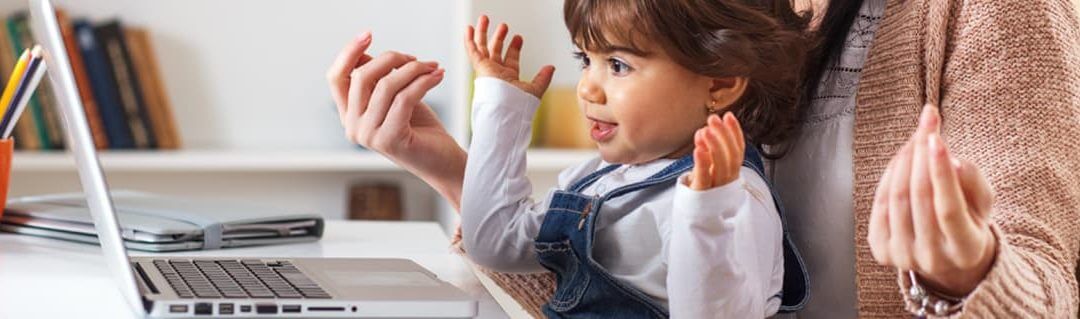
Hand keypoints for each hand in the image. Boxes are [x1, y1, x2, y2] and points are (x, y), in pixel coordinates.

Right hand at [326, 31, 466, 209]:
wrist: (443, 161)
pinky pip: (405, 97)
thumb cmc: (420, 129)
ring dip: (414, 69)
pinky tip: (438, 75)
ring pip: (386, 85)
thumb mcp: (395, 98)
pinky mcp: (390, 140)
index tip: (368, 34)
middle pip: (362, 76)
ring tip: (432, 67)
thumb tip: (365, 54)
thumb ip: (376, 79)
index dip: (349, 52)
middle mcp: (353, 128)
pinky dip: (424, 81)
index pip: (336, 78)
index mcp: (349, 116)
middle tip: (417, 59)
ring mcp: (369, 136)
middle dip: (392, 59)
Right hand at [465, 15, 554, 98]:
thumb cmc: (518, 105)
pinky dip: (470, 39)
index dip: (515, 47)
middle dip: (499, 37)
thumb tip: (551, 67)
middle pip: (496, 51)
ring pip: (483, 47)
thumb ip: (543, 77)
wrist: (506, 109)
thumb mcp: (535, 88)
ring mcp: (487, 70)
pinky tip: (469, 29)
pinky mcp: (480, 67)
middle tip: (504, 26)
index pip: (511, 59)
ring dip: (483, 33)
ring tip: (485, 20)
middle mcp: (496, 73)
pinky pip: (473, 51)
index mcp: (509, 78)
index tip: (518, 37)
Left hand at [689, 113, 744, 189]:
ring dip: (715, 145)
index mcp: (731, 172)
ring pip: (722, 165)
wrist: (694, 216)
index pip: (738, 149)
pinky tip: (699, 149)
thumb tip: (705, 129)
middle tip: (714, 119)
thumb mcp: (707, 167)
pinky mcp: (702, 194)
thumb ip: (708, 150)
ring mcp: (716, 188)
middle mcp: (727, 180)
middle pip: (731, 156)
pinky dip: (703, 162)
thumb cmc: (701, 188)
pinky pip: (705, 177)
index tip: (728, 115)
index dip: (735, 132)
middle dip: (724, 135)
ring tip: (706, 130)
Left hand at [868, 104, 997, 296]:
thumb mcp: (983, 202)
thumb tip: (952, 162)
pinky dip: (890, 175)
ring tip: (918, 137)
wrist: (945, 256)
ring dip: (905, 159)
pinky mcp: (881, 249)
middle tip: (927, 124)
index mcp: (965, 251)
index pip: (949, 209)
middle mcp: (932, 259)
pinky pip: (881, 203)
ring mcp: (903, 256)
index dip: (941, 172)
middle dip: (921, 154)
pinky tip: (902, 158)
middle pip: (919, 197)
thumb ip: (974, 182)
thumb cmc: (968, 221)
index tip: (936, 138)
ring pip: (897, 197)